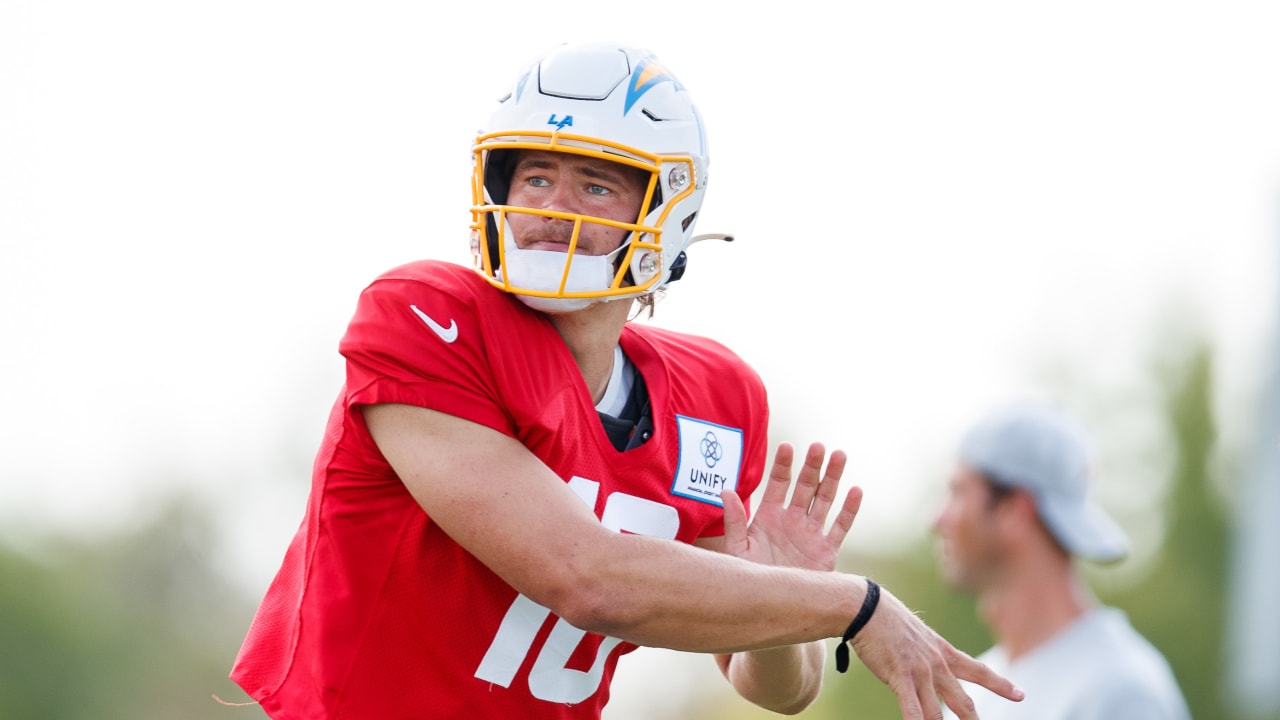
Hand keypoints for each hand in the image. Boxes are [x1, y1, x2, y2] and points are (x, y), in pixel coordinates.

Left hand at [721, 442, 861, 570]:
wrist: (773, 607)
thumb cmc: (751, 577)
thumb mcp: (738, 550)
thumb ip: (734, 521)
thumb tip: (725, 490)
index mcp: (770, 517)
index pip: (778, 484)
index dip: (783, 465)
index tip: (788, 446)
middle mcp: (792, 521)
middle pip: (805, 487)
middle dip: (812, 466)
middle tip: (818, 446)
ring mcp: (811, 534)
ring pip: (825, 500)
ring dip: (832, 478)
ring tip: (839, 456)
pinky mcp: (827, 551)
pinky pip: (840, 527)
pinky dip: (848, 509)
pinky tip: (855, 490)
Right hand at [852, 585, 1024, 718]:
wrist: (866, 607)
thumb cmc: (884, 618)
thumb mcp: (915, 634)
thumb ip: (924, 652)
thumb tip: (922, 663)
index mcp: (943, 651)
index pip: (979, 670)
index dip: (1001, 684)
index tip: (1020, 694)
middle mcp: (937, 664)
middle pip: (963, 701)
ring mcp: (920, 672)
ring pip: (938, 713)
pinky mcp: (899, 677)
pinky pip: (912, 709)